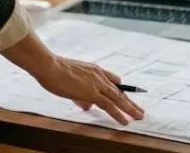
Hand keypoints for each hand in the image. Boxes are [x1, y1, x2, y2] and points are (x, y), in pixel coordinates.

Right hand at [27, 56, 144, 124]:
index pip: (111, 80)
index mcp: (94, 70)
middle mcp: (99, 75)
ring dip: (130, 109)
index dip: (119, 89)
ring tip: (139, 117)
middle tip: (139, 109)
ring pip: (119, 99)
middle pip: (119, 91)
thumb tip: (86, 105)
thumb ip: (80, 92)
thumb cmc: (54, 71)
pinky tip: (126, 121)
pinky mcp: (93, 93)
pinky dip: (119, 114)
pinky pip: (110, 106)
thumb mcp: (70, 79)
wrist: (50, 66)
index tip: (126, 94)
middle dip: (130, 101)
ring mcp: (97, 84)